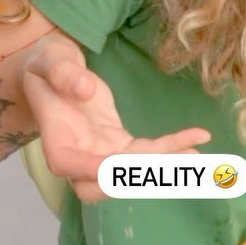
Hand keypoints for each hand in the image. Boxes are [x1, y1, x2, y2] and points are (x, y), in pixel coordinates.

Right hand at [22, 35, 210, 201]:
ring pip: (131, 174)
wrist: (59, 72)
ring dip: (164, 168)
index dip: (93, 168)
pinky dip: (170, 150)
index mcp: (54, 139)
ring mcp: (100, 157)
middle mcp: (77, 157)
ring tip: (196, 157)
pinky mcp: (119, 149)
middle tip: (167, 163)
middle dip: (135, 177)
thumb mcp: (51, 60)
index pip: (68, 163)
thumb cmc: (49, 65)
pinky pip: (146, 156)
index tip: (120, 163)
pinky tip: (195, 142)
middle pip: (101, 184)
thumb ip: (63, 73)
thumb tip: (85, 89)